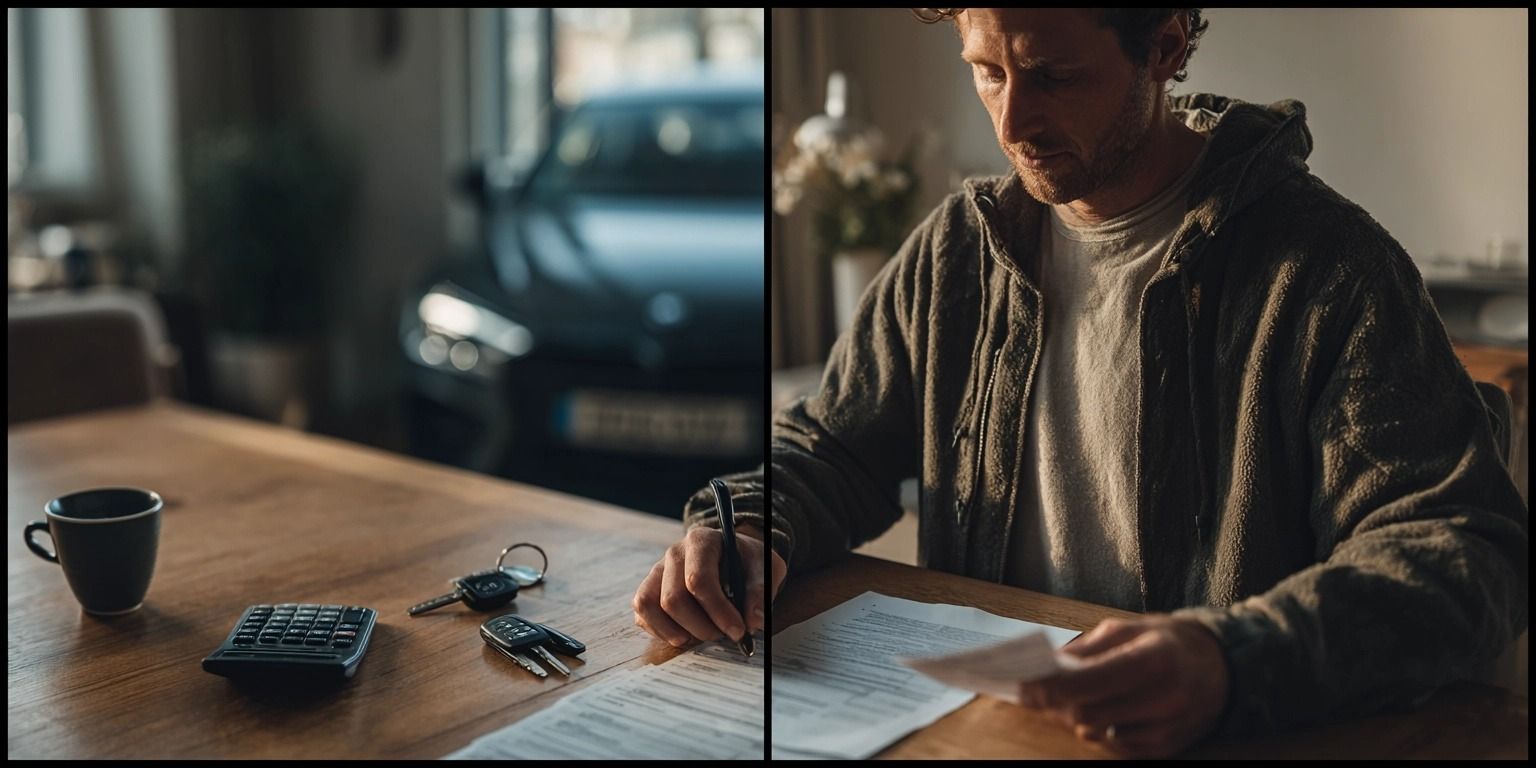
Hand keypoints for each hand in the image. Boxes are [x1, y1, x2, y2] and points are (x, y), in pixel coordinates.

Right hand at [631, 524, 786, 646]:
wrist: (734, 557)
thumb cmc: (748, 562)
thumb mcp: (766, 567)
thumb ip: (761, 590)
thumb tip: (753, 621)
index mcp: (701, 541)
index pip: (698, 580)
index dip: (718, 610)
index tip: (738, 631)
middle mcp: (674, 553)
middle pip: (673, 598)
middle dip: (700, 626)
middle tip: (722, 636)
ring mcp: (657, 571)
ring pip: (650, 606)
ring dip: (676, 631)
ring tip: (701, 637)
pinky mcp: (649, 589)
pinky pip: (641, 614)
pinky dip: (660, 631)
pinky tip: (685, 635)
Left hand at [1017, 615, 1229, 757]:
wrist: (1220, 667)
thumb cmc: (1166, 642)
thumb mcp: (1129, 629)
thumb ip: (1087, 648)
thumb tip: (1047, 668)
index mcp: (1154, 658)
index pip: (1091, 681)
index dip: (1051, 687)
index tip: (1022, 688)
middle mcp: (1165, 697)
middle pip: (1088, 713)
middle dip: (1057, 705)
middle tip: (1037, 694)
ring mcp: (1168, 727)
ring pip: (1098, 733)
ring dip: (1075, 718)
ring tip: (1069, 700)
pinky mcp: (1167, 747)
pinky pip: (1116, 746)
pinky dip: (1101, 731)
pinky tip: (1103, 713)